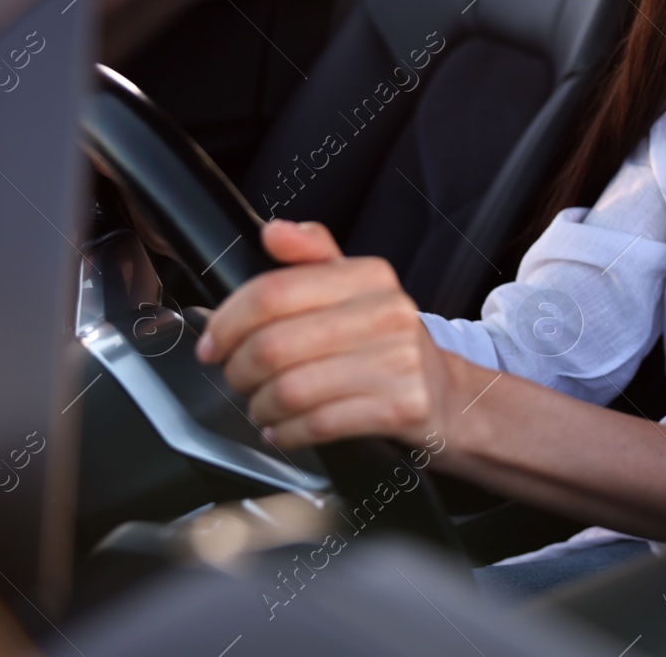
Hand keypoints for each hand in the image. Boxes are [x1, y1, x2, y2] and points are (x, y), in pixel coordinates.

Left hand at [195, 220, 456, 447]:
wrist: (451, 395)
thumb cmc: (390, 343)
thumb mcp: (358, 289)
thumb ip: (312, 256)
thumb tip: (273, 232)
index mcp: (369, 277)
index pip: (274, 292)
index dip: (228, 321)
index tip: (213, 342)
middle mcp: (388, 313)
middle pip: (275, 345)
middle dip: (239, 370)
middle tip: (237, 379)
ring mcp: (398, 362)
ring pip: (292, 389)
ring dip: (261, 406)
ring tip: (262, 407)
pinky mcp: (402, 407)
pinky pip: (320, 424)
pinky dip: (289, 433)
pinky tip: (285, 430)